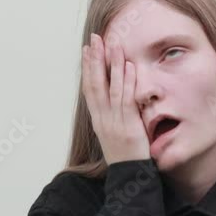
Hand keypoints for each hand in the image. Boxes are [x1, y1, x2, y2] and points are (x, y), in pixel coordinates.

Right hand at [81, 33, 150, 163]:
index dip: (87, 68)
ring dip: (112, 64)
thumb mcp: (113, 133)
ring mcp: (114, 121)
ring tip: (113, 45)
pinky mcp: (128, 126)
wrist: (128, 176)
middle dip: (95, 60)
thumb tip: (113, 99)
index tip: (87, 50)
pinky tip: (129, 66)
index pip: (89, 88)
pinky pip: (127, 99)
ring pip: (111, 88)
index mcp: (98, 119)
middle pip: (95, 83)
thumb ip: (112, 116)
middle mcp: (102, 118)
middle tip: (94, 39)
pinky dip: (127, 82)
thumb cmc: (124, 156)